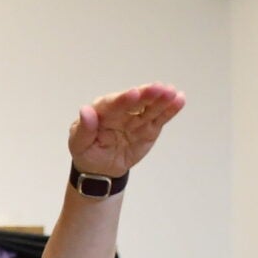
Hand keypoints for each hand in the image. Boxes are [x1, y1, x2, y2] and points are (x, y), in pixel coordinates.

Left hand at [68, 83, 185, 179]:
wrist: (101, 168)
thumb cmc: (87, 151)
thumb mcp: (78, 144)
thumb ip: (83, 129)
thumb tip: (85, 110)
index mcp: (102, 111)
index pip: (113, 104)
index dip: (124, 99)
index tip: (134, 93)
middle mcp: (121, 110)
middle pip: (136, 102)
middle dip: (147, 95)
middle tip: (159, 88)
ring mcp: (137, 119)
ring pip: (150, 108)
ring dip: (162, 100)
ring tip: (173, 93)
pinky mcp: (149, 128)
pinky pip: (160, 119)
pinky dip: (170, 110)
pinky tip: (179, 100)